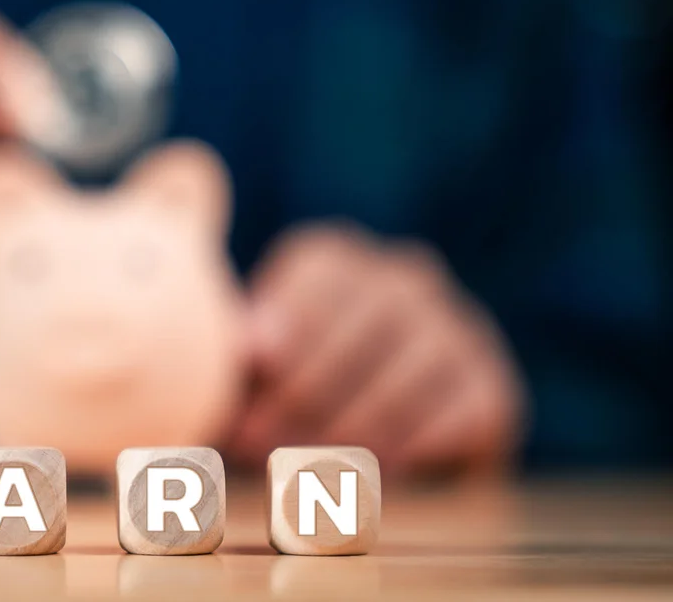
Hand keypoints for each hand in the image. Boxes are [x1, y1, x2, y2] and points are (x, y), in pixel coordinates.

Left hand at [227, 223, 524, 479]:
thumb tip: (241, 351)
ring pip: (411, 371)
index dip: (289, 312)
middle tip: (256, 440)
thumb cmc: (285, 396)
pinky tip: (373, 470)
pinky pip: (460, 411)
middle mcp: (404, 280)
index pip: (322, 274)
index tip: (256, 358)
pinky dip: (413, 443)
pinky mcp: (490, 386)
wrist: (373, 438)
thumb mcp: (251, 368)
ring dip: (351, 425)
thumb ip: (242, 353)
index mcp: (335, 262)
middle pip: (366, 320)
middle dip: (304, 388)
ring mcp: (457, 329)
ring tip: (300, 467)